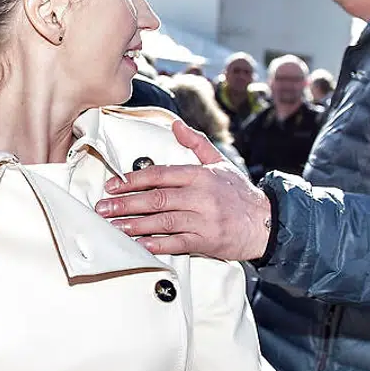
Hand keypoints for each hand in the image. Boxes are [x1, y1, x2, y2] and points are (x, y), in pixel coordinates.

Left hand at [95, 120, 273, 260]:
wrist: (266, 223)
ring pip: (162, 222)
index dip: (134, 180)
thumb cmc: (240, 194)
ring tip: (114, 227)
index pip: (161, 175)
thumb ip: (196, 144)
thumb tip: (176, 126)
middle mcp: (201, 197)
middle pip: (157, 199)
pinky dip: (155, 245)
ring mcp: (203, 221)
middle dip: (126, 204)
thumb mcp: (220, 163)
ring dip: (135, 225)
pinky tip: (138, 245)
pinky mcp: (206, 242)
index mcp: (200, 176)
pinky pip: (176, 243)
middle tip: (103, 208)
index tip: (114, 185)